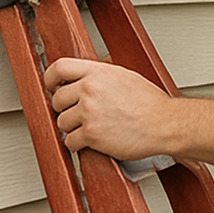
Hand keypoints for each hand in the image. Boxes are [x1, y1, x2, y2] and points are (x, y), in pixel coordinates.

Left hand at [43, 56, 175, 159]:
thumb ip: (101, 73)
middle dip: (64, 108)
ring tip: (88, 127)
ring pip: (62, 122)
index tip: (51, 86)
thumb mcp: (124, 75)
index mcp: (97, 72)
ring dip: (72, 127)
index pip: (59, 68)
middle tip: (76, 112)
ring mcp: (89, 112)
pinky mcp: (91, 135)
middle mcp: (90, 89)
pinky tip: (91, 140)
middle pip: (57, 99)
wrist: (163, 123)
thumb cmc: (149, 102)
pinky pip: (70, 142)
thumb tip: (87, 72)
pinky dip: (78, 144)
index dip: (50, 78)